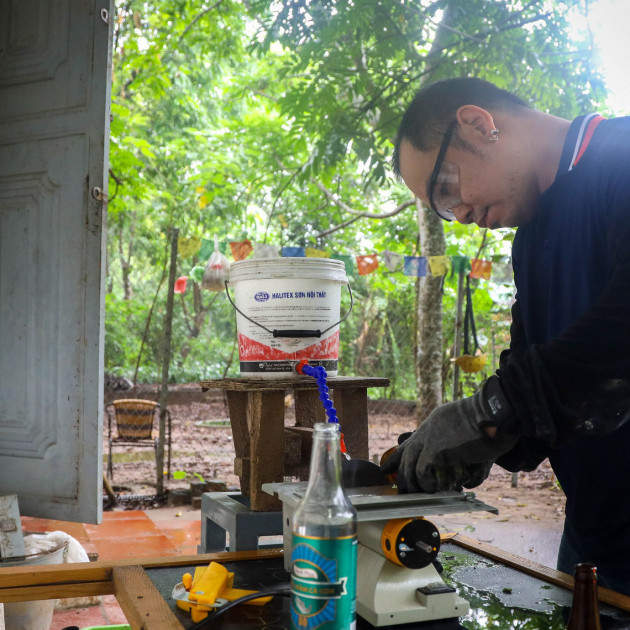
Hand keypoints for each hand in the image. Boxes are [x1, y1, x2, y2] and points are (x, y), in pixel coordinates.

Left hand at [381, 378, 519, 492]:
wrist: (495, 413)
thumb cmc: (491, 421)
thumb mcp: (468, 428)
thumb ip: (463, 449)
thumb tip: (464, 479)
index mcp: (434, 422)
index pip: (409, 441)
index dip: (396, 458)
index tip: (386, 469)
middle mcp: (427, 429)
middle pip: (406, 455)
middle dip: (401, 475)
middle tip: (401, 490)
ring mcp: (429, 439)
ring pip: (410, 466)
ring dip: (413, 483)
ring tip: (416, 495)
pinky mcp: (436, 450)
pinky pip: (422, 472)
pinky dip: (426, 483)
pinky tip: (432, 490)